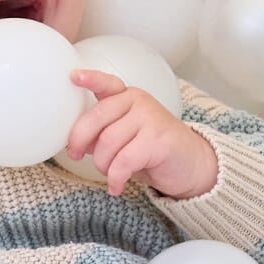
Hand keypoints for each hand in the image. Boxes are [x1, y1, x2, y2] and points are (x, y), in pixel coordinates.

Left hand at [66, 69, 217, 198]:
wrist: (190, 164)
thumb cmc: (153, 151)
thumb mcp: (124, 137)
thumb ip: (102, 133)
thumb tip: (76, 142)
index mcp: (127, 97)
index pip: (107, 83)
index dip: (90, 79)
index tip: (73, 76)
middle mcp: (139, 102)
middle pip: (96, 117)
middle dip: (79, 141)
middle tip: (76, 156)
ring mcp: (150, 118)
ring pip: (107, 143)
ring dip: (102, 165)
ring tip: (110, 174)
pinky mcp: (158, 140)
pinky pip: (123, 162)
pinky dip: (115, 178)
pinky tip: (116, 186)